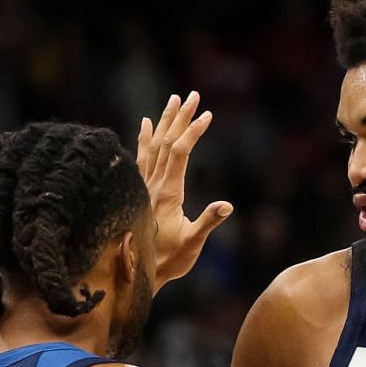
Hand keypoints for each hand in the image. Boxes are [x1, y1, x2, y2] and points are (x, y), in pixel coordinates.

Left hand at [137, 91, 231, 285]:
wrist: (138, 271)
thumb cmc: (169, 260)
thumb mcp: (193, 244)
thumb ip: (208, 222)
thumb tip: (227, 206)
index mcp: (168, 192)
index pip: (180, 152)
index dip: (193, 131)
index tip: (207, 115)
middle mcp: (153, 184)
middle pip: (166, 142)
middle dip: (180, 117)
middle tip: (192, 95)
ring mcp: (145, 185)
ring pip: (154, 145)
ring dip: (164, 121)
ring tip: (173, 100)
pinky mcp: (141, 190)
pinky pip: (142, 156)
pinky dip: (144, 137)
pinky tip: (145, 124)